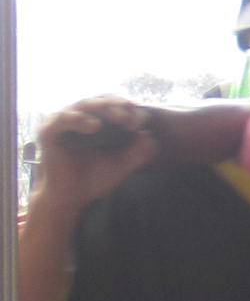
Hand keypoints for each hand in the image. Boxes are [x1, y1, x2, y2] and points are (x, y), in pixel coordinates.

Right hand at [32, 98, 159, 214]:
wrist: (70, 198)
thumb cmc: (94, 180)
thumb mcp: (121, 165)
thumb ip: (137, 152)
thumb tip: (151, 137)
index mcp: (96, 122)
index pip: (113, 106)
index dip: (128, 109)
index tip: (143, 119)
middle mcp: (78, 118)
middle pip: (100, 102)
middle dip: (118, 106)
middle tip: (132, 114)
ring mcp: (62, 123)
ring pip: (83, 105)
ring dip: (102, 108)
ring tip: (119, 117)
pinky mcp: (48, 132)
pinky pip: (63, 119)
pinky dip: (79, 119)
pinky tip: (95, 126)